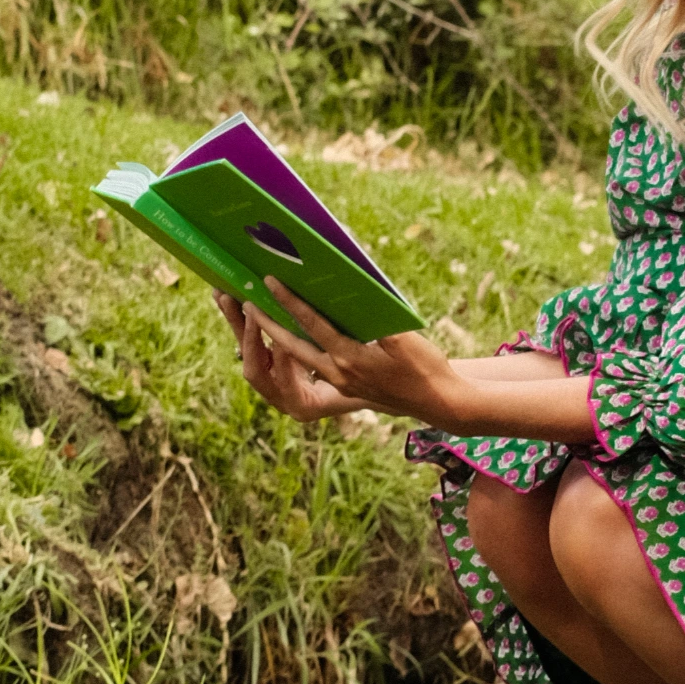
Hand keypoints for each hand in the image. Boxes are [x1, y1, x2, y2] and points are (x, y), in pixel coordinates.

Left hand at [215, 288, 453, 426]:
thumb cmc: (426, 367)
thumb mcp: (405, 339)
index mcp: (350, 359)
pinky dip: (298, 348)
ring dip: (277, 337)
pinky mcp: (347, 385)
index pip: (312, 325)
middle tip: (245, 301)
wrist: (439, 402)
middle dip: (267, 324)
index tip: (270, 282)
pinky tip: (290, 333)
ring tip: (260, 316)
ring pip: (300, 357)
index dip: (290, 302)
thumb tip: (357, 293)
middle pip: (293, 346)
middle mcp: (339, 373)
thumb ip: (378, 319)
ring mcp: (341, 382)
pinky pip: (314, 363)